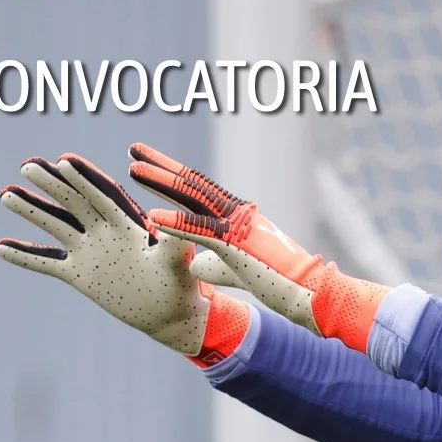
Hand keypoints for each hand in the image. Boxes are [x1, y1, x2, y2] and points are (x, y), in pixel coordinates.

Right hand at [0, 153, 249, 366]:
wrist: (169, 314)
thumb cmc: (180, 286)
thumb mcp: (178, 263)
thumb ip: (174, 244)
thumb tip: (174, 223)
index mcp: (128, 226)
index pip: (103, 197)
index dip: (85, 179)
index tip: (64, 161)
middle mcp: (105, 234)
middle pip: (74, 203)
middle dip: (52, 185)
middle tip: (28, 166)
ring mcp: (90, 252)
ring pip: (56, 227)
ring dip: (31, 211)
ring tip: (5, 193)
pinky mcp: (80, 275)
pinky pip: (48, 263)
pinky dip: (26, 255)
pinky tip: (0, 246)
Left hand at [125, 143, 389, 353]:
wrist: (308, 291)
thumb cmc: (276, 282)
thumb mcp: (234, 269)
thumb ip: (209, 262)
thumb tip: (187, 263)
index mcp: (236, 216)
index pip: (198, 189)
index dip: (170, 173)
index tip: (145, 161)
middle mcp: (237, 212)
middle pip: (193, 183)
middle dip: (161, 166)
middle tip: (134, 149)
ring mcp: (238, 226)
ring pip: (195, 197)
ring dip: (163, 183)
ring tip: (134, 169)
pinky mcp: (239, 245)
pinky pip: (202, 230)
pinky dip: (176, 222)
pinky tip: (153, 215)